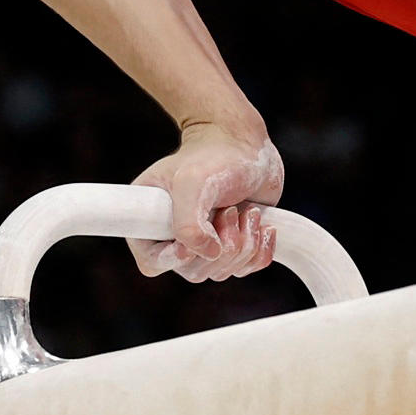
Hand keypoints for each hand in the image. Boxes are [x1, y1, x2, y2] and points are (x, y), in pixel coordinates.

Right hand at [127, 120, 284, 281]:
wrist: (245, 143)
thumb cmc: (212, 156)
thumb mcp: (192, 183)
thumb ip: (188, 224)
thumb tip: (208, 255)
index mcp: (152, 220)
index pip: (152, 262)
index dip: (173, 258)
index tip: (191, 241)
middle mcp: (176, 236)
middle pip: (193, 271)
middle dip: (220, 245)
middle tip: (231, 210)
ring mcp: (206, 242)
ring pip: (221, 271)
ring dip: (243, 244)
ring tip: (248, 210)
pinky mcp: (232, 244)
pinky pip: (246, 268)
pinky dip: (260, 250)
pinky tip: (263, 224)